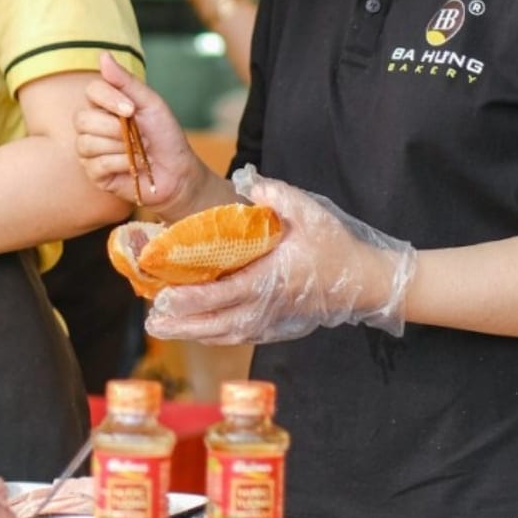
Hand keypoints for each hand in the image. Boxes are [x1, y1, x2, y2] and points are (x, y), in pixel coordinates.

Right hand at [73, 51, 214, 215]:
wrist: (177, 171)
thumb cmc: (165, 135)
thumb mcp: (150, 103)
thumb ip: (125, 81)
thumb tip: (103, 55)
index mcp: (105, 105)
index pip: (91, 91)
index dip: (109, 99)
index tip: (132, 109)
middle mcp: (92, 126)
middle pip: (82, 119)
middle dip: (114, 128)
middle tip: (138, 134)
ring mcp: (90, 150)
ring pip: (87, 143)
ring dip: (120, 148)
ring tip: (138, 151)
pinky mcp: (94, 173)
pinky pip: (96, 165)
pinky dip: (121, 164)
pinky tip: (133, 165)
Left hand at [146, 165, 417, 343]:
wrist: (367, 281)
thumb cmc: (336, 246)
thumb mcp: (310, 212)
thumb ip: (278, 196)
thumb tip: (249, 182)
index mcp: (271, 280)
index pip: (224, 293)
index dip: (193, 298)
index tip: (165, 296)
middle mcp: (267, 306)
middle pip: (217, 322)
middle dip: (182, 323)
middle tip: (150, 321)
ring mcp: (271, 321)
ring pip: (224, 333)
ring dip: (192, 333)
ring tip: (160, 328)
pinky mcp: (275, 326)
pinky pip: (237, 335)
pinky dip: (212, 335)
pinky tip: (192, 331)